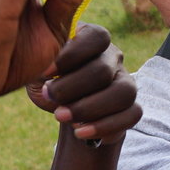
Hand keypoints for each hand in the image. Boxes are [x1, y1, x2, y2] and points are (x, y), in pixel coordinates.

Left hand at [27, 23, 141, 148]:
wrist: (62, 108)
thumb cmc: (47, 82)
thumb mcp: (38, 69)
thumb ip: (41, 63)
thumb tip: (45, 67)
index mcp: (92, 38)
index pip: (96, 37)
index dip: (71, 55)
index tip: (45, 72)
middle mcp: (113, 57)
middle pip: (103, 70)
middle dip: (72, 88)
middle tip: (49, 97)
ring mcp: (125, 80)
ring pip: (123, 93)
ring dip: (90, 108)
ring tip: (61, 116)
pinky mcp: (131, 106)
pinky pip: (131, 115)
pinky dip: (105, 126)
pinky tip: (79, 132)